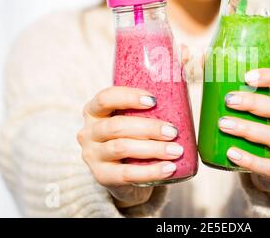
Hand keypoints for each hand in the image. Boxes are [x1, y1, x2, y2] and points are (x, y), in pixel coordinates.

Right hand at [77, 86, 183, 207]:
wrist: (124, 176)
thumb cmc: (133, 139)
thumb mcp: (133, 121)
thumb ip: (146, 109)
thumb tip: (181, 92)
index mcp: (94, 112)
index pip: (105, 98)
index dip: (128, 97)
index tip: (154, 100)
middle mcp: (88, 132)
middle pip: (116, 125)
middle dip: (148, 127)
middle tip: (173, 131)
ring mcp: (92, 156)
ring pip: (121, 148)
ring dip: (153, 148)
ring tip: (176, 150)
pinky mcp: (102, 177)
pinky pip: (127, 174)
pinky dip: (151, 171)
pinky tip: (169, 168)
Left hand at [219, 69, 269, 193]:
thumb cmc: (263, 125)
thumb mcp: (261, 106)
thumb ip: (239, 85)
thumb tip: (202, 57)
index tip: (246, 76)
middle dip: (254, 103)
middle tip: (228, 100)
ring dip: (248, 129)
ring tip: (223, 124)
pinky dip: (250, 160)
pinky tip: (231, 153)